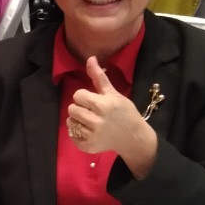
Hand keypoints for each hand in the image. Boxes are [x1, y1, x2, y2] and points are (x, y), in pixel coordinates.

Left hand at [66, 57, 156, 176]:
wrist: (134, 137)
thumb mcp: (114, 93)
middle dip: (79, 108)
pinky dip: (77, 133)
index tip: (92, 100)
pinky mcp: (90, 146)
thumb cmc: (125, 112)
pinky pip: (73, 136)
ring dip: (77, 120)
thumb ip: (99, 77)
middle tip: (90, 111)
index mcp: (103, 105)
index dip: (83, 96)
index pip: (78, 95)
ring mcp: (93, 135)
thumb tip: (90, 58)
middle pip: (72, 109)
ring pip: (71, 122)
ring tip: (89, 120)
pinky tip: (87, 130)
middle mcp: (97, 120)